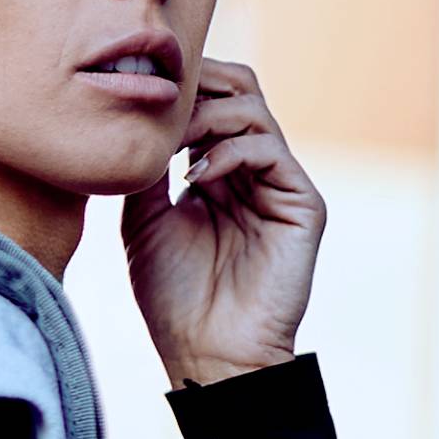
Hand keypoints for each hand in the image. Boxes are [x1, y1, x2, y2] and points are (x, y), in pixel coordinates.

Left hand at [119, 58, 325, 386]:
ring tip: (172, 147)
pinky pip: (270, 150)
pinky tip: (196, 177)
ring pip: (253, 109)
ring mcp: (280, 184)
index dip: (180, 87)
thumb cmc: (173, 297)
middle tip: (157, 106)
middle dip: (197, 85)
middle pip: (240, 86)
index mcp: (219, 170)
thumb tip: (136, 116)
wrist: (205, 352)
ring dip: (205, 117)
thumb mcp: (143, 220)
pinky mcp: (302, 204)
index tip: (135, 92)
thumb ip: (147, 167)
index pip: (211, 99)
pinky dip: (229, 151)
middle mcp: (253, 169)